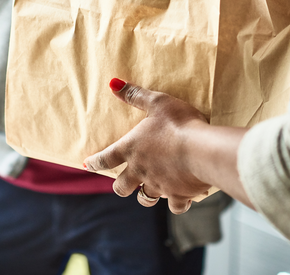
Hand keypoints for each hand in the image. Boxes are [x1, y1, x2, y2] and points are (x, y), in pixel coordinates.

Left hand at [83, 78, 211, 213]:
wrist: (202, 150)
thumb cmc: (178, 123)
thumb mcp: (157, 102)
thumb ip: (135, 95)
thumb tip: (113, 83)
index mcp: (131, 149)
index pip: (106, 158)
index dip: (95, 162)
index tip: (88, 165)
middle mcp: (140, 171)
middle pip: (121, 187)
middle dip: (120, 186)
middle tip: (122, 184)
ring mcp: (158, 185)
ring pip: (145, 198)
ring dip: (145, 195)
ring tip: (150, 191)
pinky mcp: (178, 195)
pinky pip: (175, 206)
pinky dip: (177, 203)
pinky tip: (183, 198)